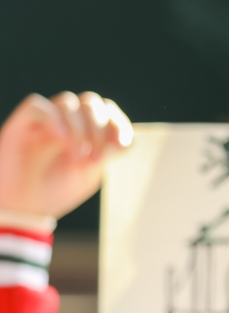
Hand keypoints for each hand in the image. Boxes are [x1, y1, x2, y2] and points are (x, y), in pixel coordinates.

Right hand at [0, 92, 133, 218]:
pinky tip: (61, 139)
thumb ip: (104, 153)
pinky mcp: (21, 124)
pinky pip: (38, 106)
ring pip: (67, 102)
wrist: (23, 209)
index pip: (107, 111)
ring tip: (78, 158)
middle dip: (99, 129)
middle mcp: (65, 121)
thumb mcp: (88, 174)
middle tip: (95, 159)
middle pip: (90, 102)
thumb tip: (122, 139)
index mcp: (85, 131)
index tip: (123, 144)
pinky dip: (55, 120)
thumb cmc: (55, 192)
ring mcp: (43, 121)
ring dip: (79, 128)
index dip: (119, 123)